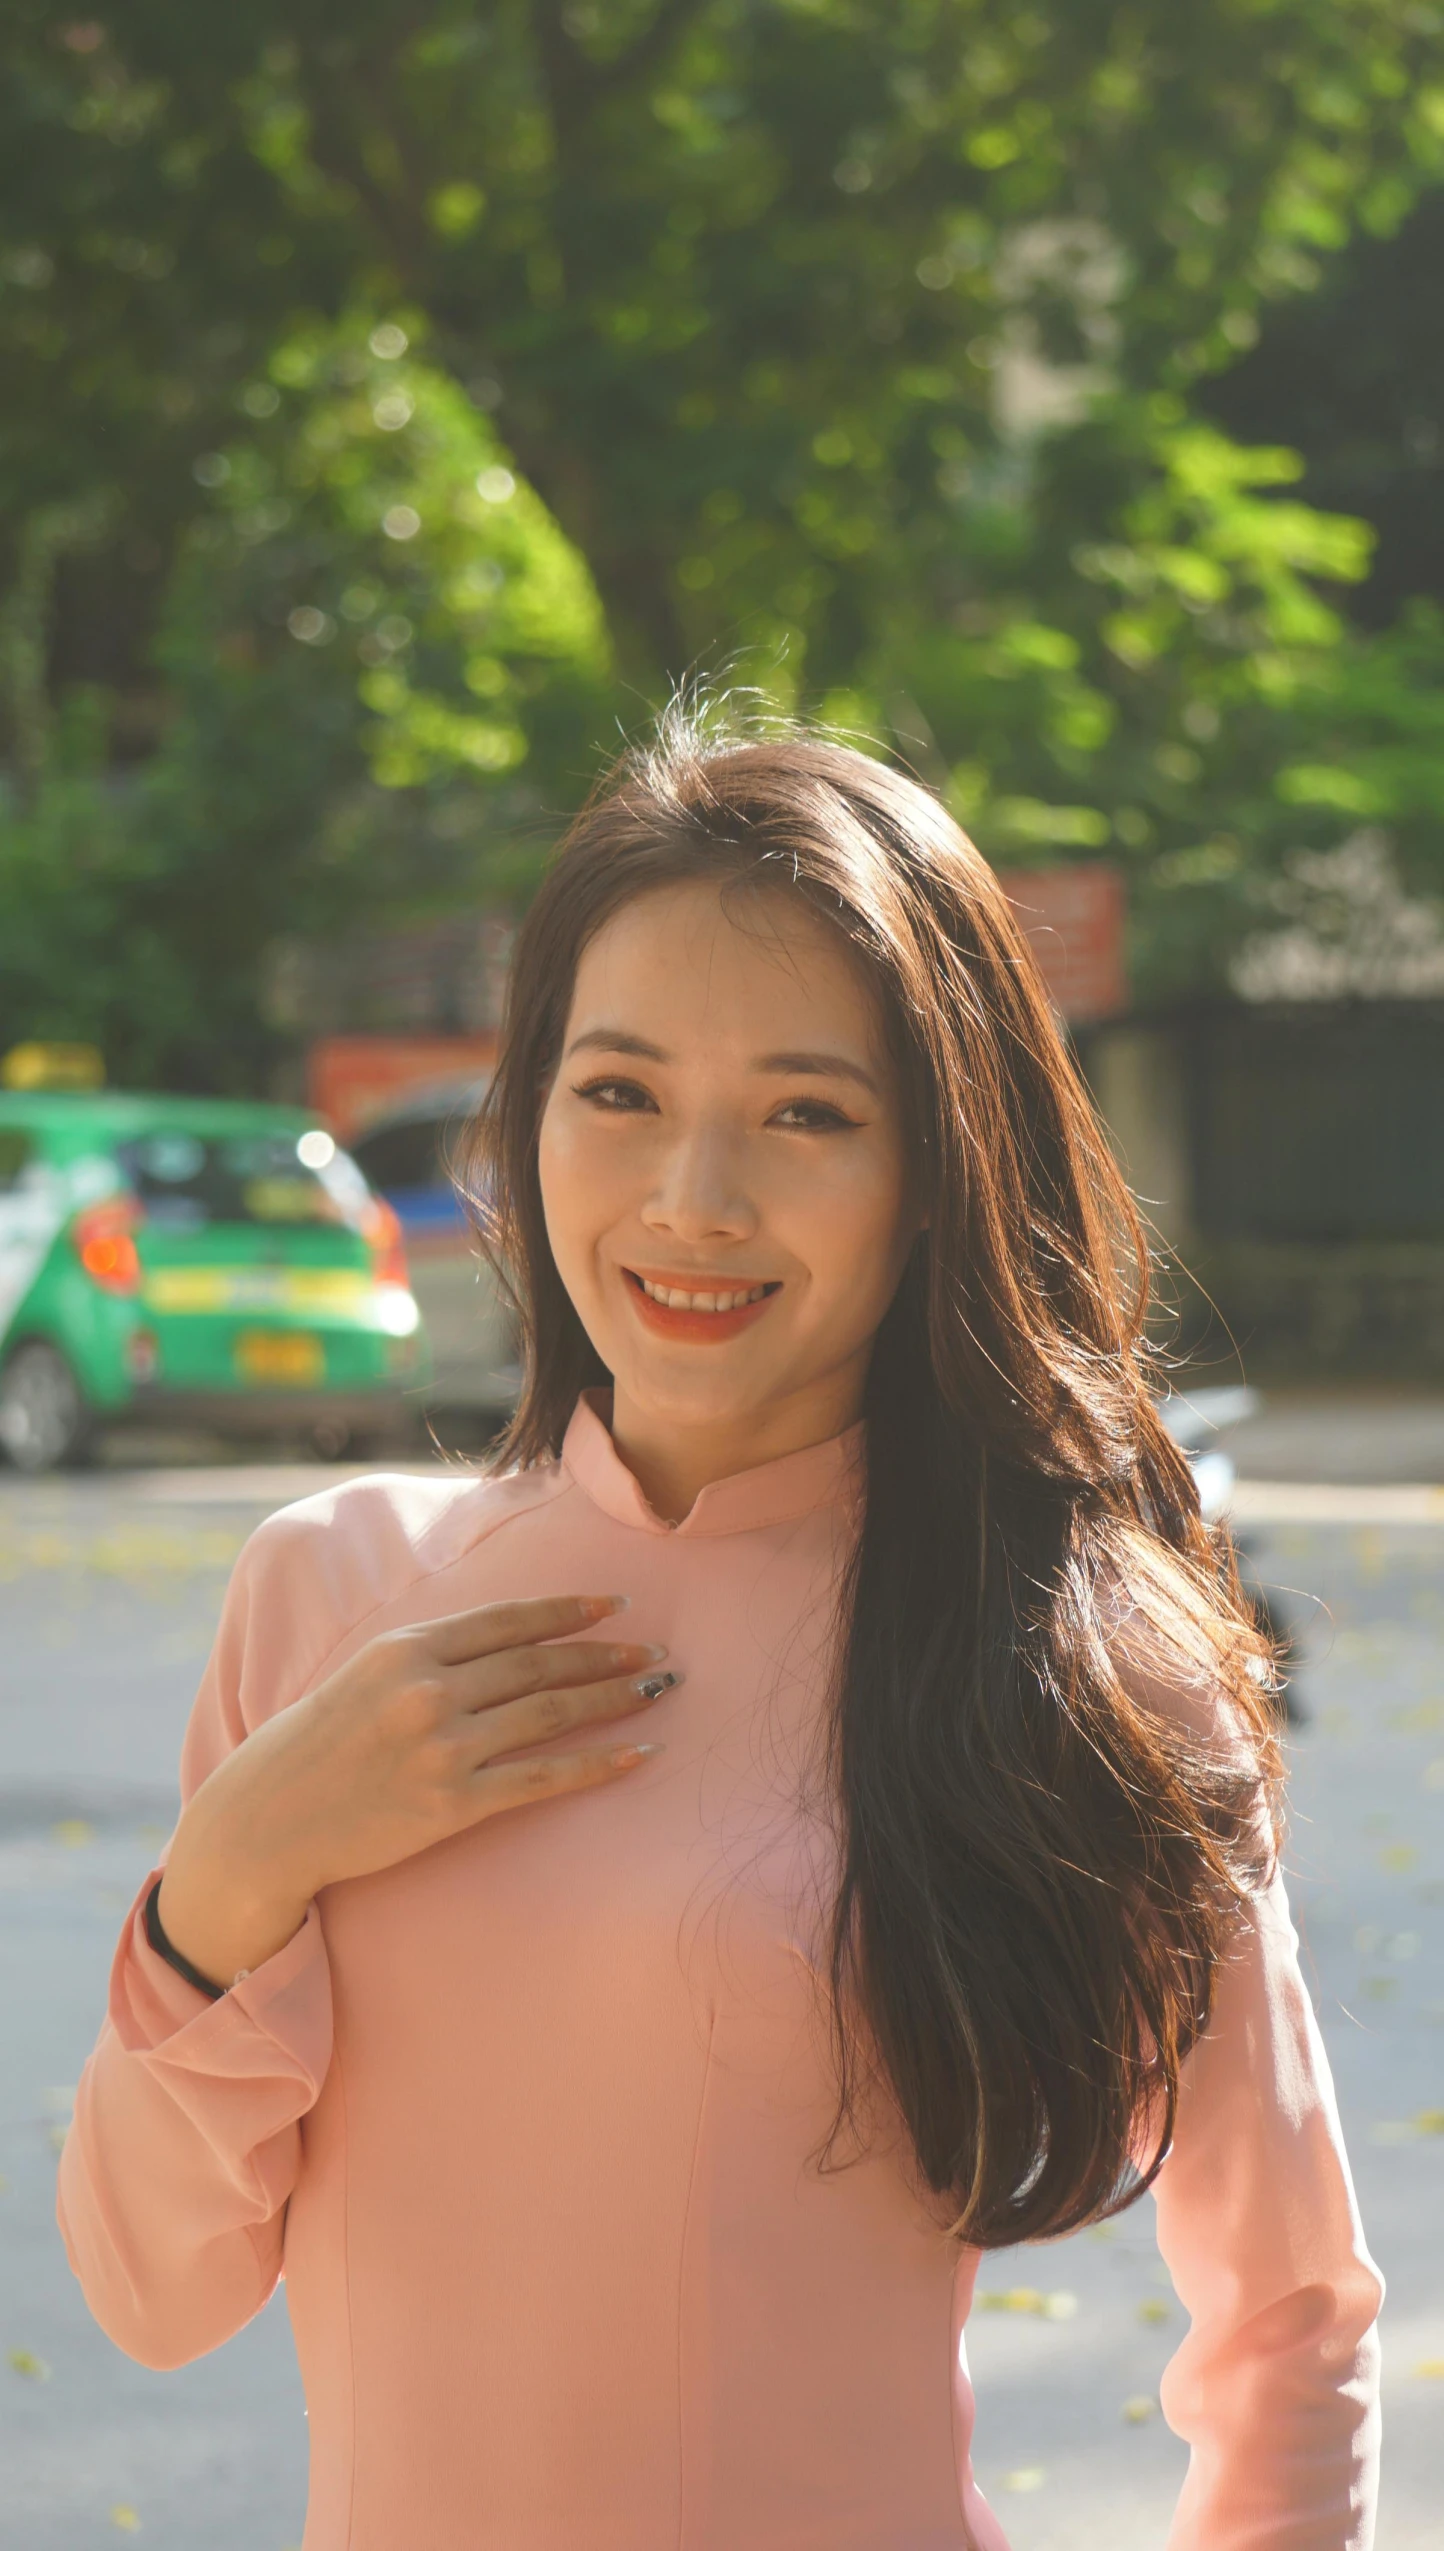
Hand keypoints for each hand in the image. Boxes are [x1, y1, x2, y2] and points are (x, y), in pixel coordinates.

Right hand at [156, 1594, 673, 1987]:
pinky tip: (637, 1755)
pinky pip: (542, 1778)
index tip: (615, 1607)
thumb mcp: (364, 1674)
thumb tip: (504, 1641)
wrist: (268, 1820)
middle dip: (604, 1654)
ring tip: (654, 1688)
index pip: (508, 1621)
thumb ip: (428, 1655)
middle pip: (538, 1664)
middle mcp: (429, 1690)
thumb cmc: (314, 1745)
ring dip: (612, 1697)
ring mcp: (443, 1747)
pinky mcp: (453, 1804)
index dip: (568, 1612)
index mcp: (406, 1648)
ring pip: (550, 1713)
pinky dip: (597, 1763)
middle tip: (653, 1651)